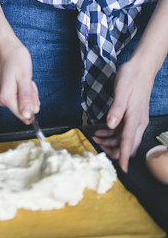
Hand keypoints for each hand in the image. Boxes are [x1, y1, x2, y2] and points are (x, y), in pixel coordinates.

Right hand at [0, 36, 39, 124]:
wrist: (6, 48)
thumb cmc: (16, 58)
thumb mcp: (24, 77)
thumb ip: (26, 98)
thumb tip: (27, 116)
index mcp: (6, 97)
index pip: (24, 115)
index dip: (32, 104)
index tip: (30, 89)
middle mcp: (1, 100)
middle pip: (24, 110)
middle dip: (31, 97)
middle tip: (27, 81)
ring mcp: (2, 97)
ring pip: (23, 104)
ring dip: (28, 93)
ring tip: (24, 78)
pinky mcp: (4, 94)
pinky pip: (19, 98)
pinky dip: (24, 90)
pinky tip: (21, 80)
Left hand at [92, 58, 153, 172]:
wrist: (141, 68)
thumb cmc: (131, 78)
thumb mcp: (121, 92)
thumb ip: (116, 110)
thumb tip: (110, 125)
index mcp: (135, 118)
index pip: (129, 142)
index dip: (124, 156)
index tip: (122, 169)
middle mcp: (138, 122)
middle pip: (128, 144)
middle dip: (114, 150)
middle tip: (98, 147)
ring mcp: (136, 118)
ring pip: (125, 138)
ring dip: (111, 140)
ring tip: (96, 137)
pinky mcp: (133, 114)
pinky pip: (124, 129)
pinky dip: (113, 132)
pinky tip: (102, 129)